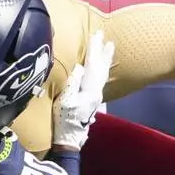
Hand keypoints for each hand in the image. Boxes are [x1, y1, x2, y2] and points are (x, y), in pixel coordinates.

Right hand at [52, 30, 114, 151]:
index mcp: (90, 91)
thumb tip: (79, 67)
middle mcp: (96, 92)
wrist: (69, 140)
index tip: (95, 34)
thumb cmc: (64, 121)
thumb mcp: (64, 101)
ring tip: (110, 48)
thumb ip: (72, 83)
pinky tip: (101, 68)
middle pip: (102, 68)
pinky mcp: (92, 100)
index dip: (94, 48)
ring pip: (103, 74)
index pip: (93, 64)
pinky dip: (102, 69)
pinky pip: (100, 79)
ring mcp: (96, 97)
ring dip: (105, 60)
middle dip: (103, 52)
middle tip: (107, 38)